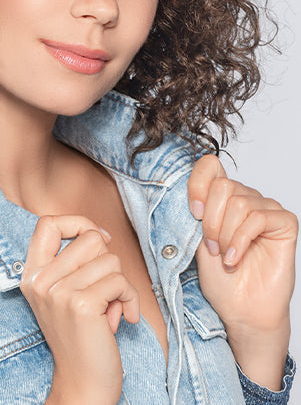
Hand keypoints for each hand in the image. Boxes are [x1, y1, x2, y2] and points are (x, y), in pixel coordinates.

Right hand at [20, 215, 138, 404]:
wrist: (83, 385)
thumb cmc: (82, 336)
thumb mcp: (64, 292)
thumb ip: (73, 261)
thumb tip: (101, 234)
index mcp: (31, 274)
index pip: (47, 223)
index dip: (77, 223)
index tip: (97, 241)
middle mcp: (39, 280)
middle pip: (89, 238)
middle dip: (107, 262)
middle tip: (103, 291)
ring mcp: (58, 292)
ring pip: (110, 259)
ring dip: (120, 284)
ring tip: (110, 308)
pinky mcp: (81, 305)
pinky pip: (120, 281)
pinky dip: (131, 299)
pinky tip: (123, 318)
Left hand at [188, 155, 297, 389]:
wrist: (241, 310)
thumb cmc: (220, 279)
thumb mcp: (196, 239)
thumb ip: (197, 211)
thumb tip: (191, 191)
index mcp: (222, 197)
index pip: (210, 165)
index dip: (198, 183)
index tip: (193, 212)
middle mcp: (245, 197)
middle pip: (222, 186)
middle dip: (211, 220)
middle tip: (211, 247)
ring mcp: (266, 208)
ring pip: (239, 203)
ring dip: (225, 235)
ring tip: (224, 257)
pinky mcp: (284, 222)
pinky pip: (258, 217)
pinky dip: (241, 240)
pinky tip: (235, 259)